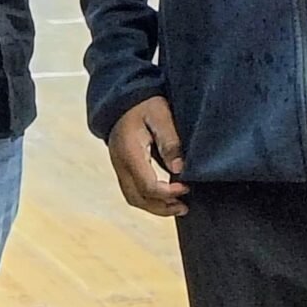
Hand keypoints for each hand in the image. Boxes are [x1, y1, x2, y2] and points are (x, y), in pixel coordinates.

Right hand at [108, 97, 187, 217]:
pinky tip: (166, 197)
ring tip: (178, 206)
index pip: (147, 186)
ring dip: (155, 207)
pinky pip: (132, 191)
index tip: (187, 187)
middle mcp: (120, 163)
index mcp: (130, 152)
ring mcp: (118, 167)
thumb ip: (170, 141)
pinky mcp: (122, 167)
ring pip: (134, 199)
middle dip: (162, 207)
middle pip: (138, 199)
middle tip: (185, 206)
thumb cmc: (144, 104)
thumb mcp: (161, 115)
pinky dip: (149, 199)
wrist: (123, 98)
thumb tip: (179, 169)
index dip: (169, 192)